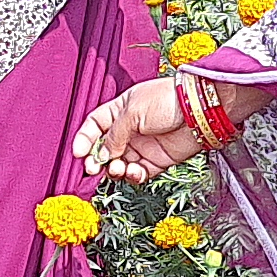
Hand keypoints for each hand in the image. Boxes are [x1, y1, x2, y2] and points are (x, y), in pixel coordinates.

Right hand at [73, 78, 209, 185]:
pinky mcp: (156, 161)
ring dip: (114, 170)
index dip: (85, 139)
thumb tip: (103, 155)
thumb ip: (114, 135)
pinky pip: (138, 173)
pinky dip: (133, 176)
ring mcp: (142, 146)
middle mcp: (129, 129)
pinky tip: (134, 172)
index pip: (95, 125)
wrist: (199, 110)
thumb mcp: (132, 112)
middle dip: (96, 160)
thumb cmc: (167, 100)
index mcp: (120, 110)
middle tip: (93, 167)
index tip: (78, 152)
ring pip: (119, 164)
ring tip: (118, 168)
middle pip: (104, 149)